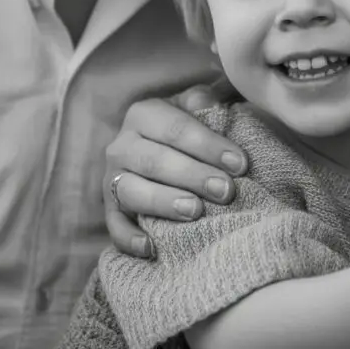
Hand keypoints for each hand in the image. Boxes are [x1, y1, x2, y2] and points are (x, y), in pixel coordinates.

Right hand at [104, 79, 247, 257]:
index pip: (176, 129)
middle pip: (155, 161)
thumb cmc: (185, 126)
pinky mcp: (109, 210)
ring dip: (164, 202)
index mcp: (144, 114)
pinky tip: (152, 248)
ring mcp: (111, 179)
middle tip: (225, 190)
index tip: (239, 163)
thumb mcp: (193, 105)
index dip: (208, 146)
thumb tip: (209, 104)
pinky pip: (114, 227)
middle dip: (192, 176)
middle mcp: (121, 145)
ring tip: (195, 211)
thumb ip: (203, 101)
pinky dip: (130, 239)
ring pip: (132, 192)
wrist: (156, 146)